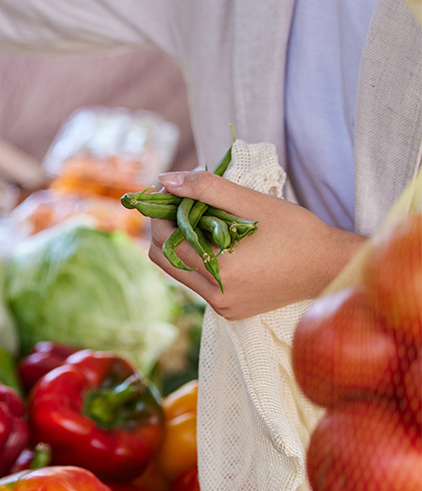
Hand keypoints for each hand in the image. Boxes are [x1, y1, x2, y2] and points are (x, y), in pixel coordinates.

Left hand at [148, 170, 366, 319]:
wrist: (330, 266)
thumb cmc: (296, 231)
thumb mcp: (252, 202)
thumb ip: (207, 188)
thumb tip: (165, 179)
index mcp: (221, 272)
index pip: (164, 241)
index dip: (161, 214)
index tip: (171, 193)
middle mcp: (217, 296)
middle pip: (165, 259)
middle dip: (167, 229)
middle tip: (181, 205)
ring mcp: (223, 307)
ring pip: (179, 272)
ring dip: (182, 245)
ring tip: (201, 220)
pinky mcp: (231, 311)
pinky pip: (199, 283)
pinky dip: (199, 260)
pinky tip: (218, 242)